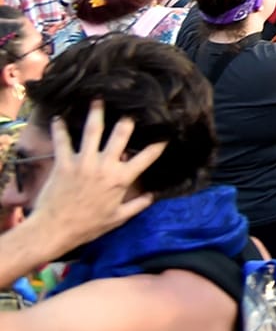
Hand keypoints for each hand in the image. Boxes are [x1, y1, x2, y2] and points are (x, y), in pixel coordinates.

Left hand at [25, 101, 165, 255]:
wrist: (54, 231)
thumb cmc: (87, 226)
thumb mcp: (117, 219)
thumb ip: (137, 205)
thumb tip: (153, 196)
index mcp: (121, 179)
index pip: (147, 156)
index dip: (160, 143)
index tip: (167, 133)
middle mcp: (105, 165)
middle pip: (121, 134)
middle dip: (128, 118)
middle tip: (132, 105)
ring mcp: (83, 162)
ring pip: (93, 131)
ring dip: (96, 113)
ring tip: (98, 99)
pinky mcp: (63, 164)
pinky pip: (62, 142)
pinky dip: (59, 129)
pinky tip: (57, 117)